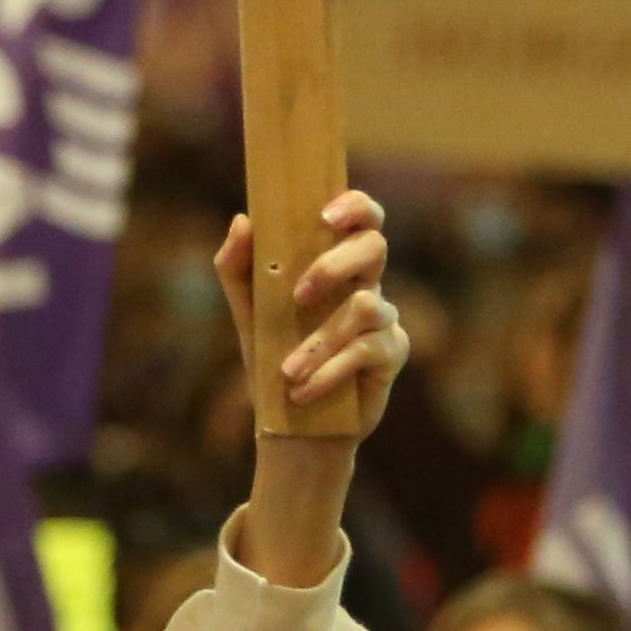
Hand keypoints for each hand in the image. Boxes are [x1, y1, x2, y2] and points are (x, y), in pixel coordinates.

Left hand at [214, 189, 404, 421]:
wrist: (292, 424)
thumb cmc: (273, 358)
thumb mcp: (247, 313)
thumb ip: (237, 268)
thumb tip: (242, 220)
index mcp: (337, 264)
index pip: (361, 218)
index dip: (354, 206)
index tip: (324, 216)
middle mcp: (366, 284)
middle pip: (374, 246)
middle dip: (334, 266)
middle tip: (298, 294)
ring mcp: (384, 318)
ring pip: (366, 305)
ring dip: (320, 341)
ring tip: (287, 372)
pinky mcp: (392, 352)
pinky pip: (366, 349)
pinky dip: (328, 371)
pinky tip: (303, 391)